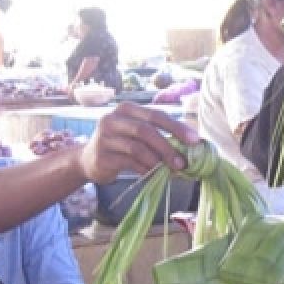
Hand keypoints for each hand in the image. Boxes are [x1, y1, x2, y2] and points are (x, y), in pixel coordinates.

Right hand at [81, 102, 200, 182]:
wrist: (88, 160)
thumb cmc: (120, 146)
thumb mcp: (137, 135)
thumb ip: (159, 136)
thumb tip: (191, 148)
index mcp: (127, 109)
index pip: (156, 115)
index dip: (177, 128)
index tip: (195, 140)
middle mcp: (113, 119)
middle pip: (146, 130)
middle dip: (168, 147)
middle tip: (183, 162)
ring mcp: (105, 137)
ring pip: (138, 148)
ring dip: (158, 161)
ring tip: (170, 171)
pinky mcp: (102, 156)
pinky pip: (129, 163)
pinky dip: (145, 169)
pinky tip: (153, 174)